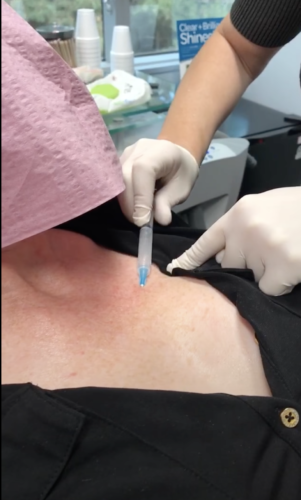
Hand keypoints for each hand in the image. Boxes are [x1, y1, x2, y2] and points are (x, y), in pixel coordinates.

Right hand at [118, 139, 198, 225]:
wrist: (176, 157)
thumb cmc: (181, 173)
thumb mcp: (182, 189)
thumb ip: (168, 202)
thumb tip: (160, 220)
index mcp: (160, 151)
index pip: (143, 170)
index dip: (140, 196)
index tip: (142, 221)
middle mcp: (139, 149)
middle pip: (125, 176)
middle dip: (130, 204)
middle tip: (139, 223)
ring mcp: (125, 154)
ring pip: (117, 181)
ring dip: (125, 203)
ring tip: (138, 216)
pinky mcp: (118, 163)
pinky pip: (115, 183)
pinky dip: (122, 199)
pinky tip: (132, 208)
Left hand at [167, 187, 300, 295]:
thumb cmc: (299, 209)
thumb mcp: (266, 207)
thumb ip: (243, 226)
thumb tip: (225, 252)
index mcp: (240, 212)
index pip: (207, 241)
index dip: (191, 258)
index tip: (174, 270)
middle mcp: (246, 229)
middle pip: (229, 264)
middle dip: (246, 263)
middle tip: (272, 246)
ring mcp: (264, 248)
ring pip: (251, 277)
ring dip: (267, 272)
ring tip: (287, 250)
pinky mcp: (282, 266)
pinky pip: (269, 289)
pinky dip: (280, 283)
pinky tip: (294, 264)